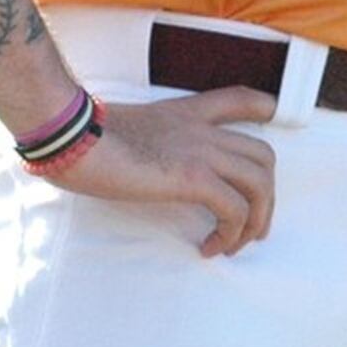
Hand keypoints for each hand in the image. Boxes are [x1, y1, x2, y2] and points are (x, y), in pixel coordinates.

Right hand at [58, 85, 277, 257]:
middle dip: (267, 197)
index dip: (267, 110)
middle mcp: (203, 128)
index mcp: (188, 111)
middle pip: (264, 155)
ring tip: (234, 246)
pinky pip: (234, 209)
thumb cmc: (87, 137)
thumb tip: (145, 162)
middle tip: (250, 228)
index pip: (242, 97)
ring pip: (260, 183)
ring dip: (256, 221)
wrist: (73, 138)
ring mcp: (201, 150)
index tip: (273, 130)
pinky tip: (209, 249)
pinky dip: (230, 235)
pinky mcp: (191, 177)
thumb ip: (151, 139)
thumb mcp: (129, 126)